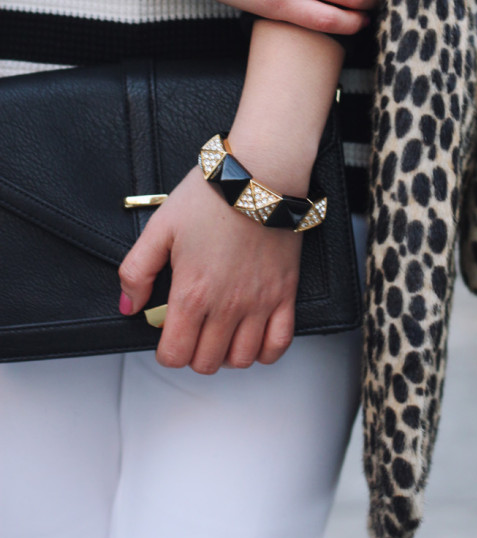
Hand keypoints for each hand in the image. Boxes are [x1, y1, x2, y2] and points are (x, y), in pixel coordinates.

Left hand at [118, 167, 301, 372]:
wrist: (260, 175)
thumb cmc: (212, 196)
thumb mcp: (160, 227)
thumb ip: (136, 271)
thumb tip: (129, 306)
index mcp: (192, 293)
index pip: (174, 355)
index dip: (167, 350)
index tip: (169, 332)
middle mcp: (227, 306)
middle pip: (206, 363)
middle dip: (194, 353)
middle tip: (193, 330)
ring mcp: (259, 303)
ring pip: (242, 359)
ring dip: (228, 354)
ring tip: (221, 333)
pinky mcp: (285, 294)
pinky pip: (280, 344)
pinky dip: (266, 351)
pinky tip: (254, 337)